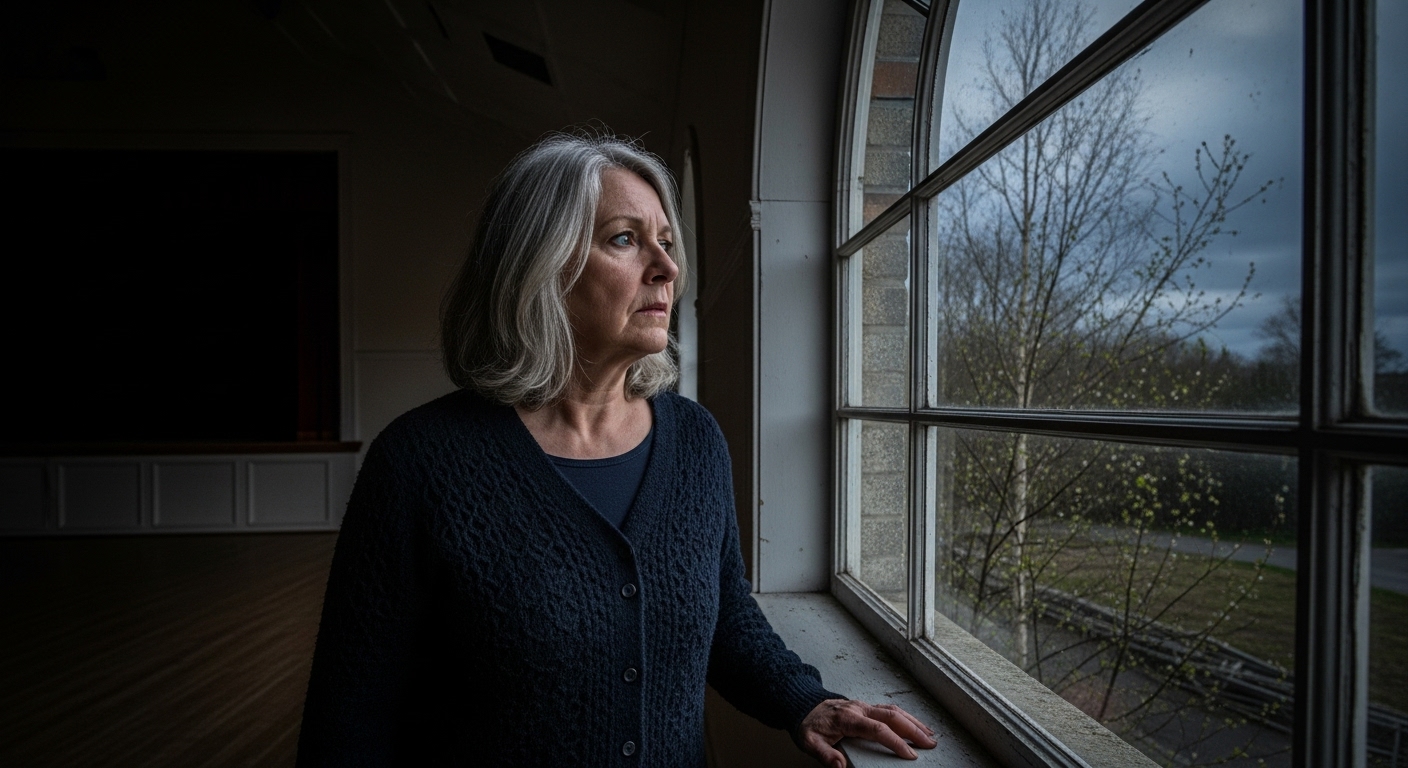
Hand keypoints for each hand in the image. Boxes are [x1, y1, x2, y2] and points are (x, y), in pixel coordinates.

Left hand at [797, 699, 936, 767]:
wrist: (803, 705)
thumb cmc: (809, 725)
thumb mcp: (810, 742)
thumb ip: (825, 755)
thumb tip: (840, 767)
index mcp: (848, 718)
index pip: (877, 729)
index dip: (895, 741)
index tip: (910, 754)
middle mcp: (859, 708)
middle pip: (891, 716)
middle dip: (913, 730)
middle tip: (929, 744)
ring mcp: (864, 705)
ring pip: (893, 710)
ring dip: (913, 722)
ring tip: (929, 735)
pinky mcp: (866, 707)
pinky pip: (889, 709)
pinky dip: (905, 717)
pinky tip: (915, 725)